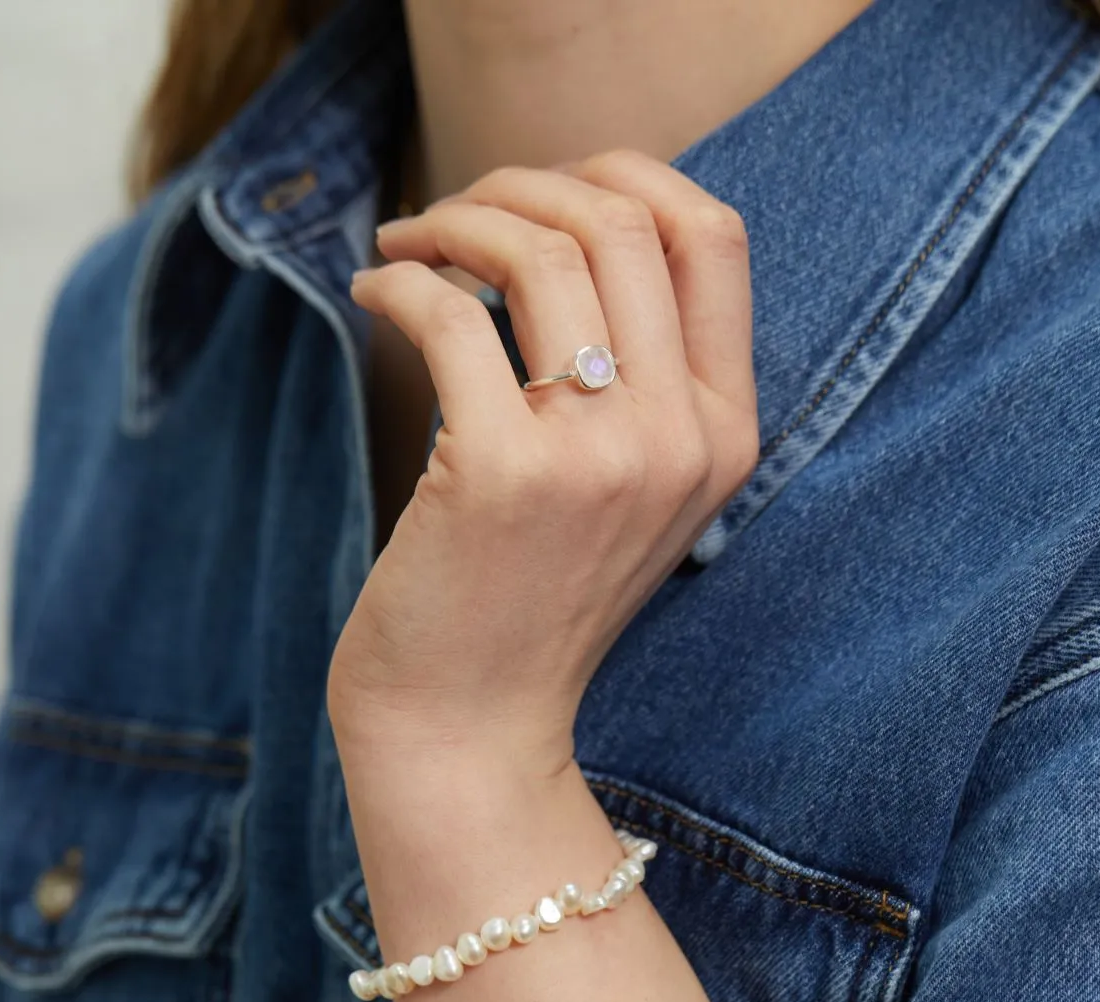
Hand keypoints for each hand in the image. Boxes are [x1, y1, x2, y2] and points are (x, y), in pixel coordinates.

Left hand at [329, 148, 758, 779]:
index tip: (545, 189)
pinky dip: (399, 282)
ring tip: (407, 248)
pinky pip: (449, 314)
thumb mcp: (626, 489)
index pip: (712, 237)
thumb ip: (635, 374)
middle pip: (620, 220)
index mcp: (724, 433)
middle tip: (451, 216)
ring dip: (454, 220)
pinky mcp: (500, 475)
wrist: (474, 727)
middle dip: (518, 184)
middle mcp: (680, 439)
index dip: (625, 177)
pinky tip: (375, 294)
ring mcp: (599, 459)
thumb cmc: (532, 598)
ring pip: (540, 250)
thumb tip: (564, 225)